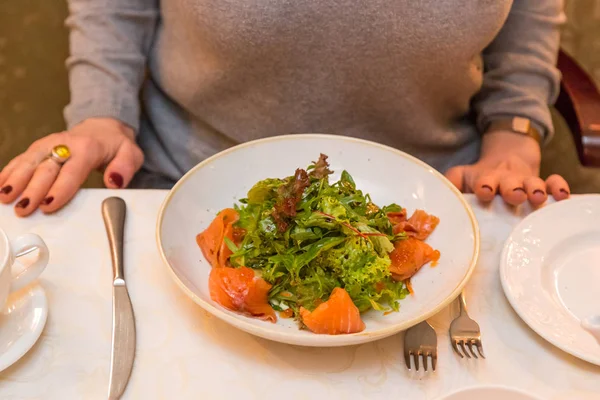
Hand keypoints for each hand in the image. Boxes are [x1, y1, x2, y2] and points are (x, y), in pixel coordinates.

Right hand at [0, 118, 143, 216]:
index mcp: (88, 148)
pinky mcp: (38, 148)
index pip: (72, 170)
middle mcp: (64, 144)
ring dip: (14, 180)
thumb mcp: (131, 154)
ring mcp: (48, 144)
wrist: (103, 128)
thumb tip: (114, 181)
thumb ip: (125, 167)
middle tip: (23, 209)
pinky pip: (21, 159)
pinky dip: (8, 171)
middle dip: (32, 189)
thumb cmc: (117, 146)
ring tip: (4, 198)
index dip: (60, 188)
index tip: (48, 205)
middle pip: (46, 168)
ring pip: (28, 161)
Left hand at [444, 131, 569, 205]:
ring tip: (538, 197)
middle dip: (512, 189)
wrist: (506, 158)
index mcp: (485, 180)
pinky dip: (558, 187)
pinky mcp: (542, 183)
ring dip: (536, 189)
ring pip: (533, 183)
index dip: (484, 186)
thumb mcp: (463, 177)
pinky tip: (562, 196)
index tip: (485, 191)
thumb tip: (437, 194)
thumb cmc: (481, 178)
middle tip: (514, 194)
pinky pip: (553, 183)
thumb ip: (450, 183)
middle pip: (510, 183)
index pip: (483, 181)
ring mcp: (525, 182)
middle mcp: (505, 181)